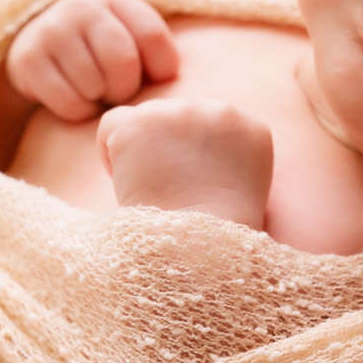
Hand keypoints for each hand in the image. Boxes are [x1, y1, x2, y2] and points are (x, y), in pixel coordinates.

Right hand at [5, 0, 179, 119]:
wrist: (37, 45)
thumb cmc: (98, 47)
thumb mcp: (127, 33)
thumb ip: (154, 47)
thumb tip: (172, 79)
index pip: (152, 35)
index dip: (161, 67)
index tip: (155, 77)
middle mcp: (80, 5)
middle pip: (123, 63)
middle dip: (125, 87)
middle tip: (117, 89)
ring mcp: (50, 29)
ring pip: (95, 86)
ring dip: (99, 99)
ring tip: (93, 89)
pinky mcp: (27, 58)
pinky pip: (70, 103)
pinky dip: (78, 111)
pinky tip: (73, 97)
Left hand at [96, 99, 272, 228]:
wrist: (198, 250)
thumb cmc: (214, 239)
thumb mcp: (238, 189)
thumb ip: (221, 158)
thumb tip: (187, 149)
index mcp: (252, 130)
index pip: (213, 124)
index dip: (194, 154)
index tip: (190, 185)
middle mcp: (221, 111)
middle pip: (178, 116)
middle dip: (167, 148)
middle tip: (166, 191)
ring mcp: (181, 112)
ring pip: (146, 119)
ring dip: (142, 151)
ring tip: (150, 191)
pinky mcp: (142, 122)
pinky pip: (113, 123)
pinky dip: (110, 150)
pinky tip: (124, 180)